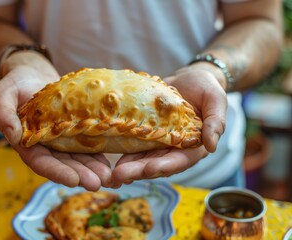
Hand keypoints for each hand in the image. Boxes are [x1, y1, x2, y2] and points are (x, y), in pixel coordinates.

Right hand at [0, 55, 111, 190]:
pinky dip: (98, 154)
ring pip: (78, 157)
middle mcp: (46, 145)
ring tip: (110, 177)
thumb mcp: (3, 93)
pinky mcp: (75, 130)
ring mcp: (62, 139)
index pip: (41, 162)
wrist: (34, 74)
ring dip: (93, 168)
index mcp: (27, 142)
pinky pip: (87, 144)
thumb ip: (3, 113)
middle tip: (98, 183)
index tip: (74, 180)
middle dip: (81, 175)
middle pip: (64, 164)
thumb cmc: (16, 82)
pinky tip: (112, 162)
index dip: (57, 172)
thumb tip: (10, 136)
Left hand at [111, 67, 226, 183]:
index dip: (165, 166)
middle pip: (157, 163)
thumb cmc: (206, 88)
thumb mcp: (216, 100)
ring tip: (112, 172)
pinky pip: (135, 143)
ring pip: (143, 157)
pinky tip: (108, 154)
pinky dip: (123, 150)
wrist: (189, 79)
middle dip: (139, 170)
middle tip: (120, 175)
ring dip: (128, 166)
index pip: (180, 160)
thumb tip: (212, 146)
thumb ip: (216, 122)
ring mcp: (159, 141)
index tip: (150, 169)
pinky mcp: (147, 132)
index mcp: (194, 146)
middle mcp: (174, 148)